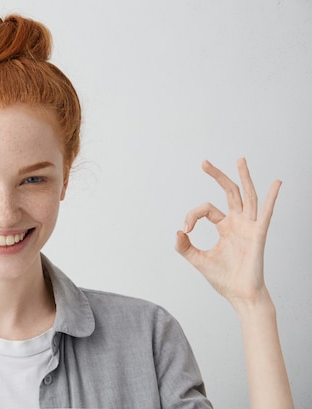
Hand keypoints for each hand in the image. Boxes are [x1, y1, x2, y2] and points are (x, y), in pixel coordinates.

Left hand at [175, 158, 280, 307]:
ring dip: (243, 178)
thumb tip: (177, 232)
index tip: (185, 229)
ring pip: (247, 196)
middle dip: (217, 176)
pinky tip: (276, 183)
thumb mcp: (198, 260)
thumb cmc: (224, 278)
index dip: (193, 215)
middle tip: (204, 163)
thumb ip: (185, 247)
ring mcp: (250, 227)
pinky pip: (266, 214)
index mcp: (225, 226)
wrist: (240, 294)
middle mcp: (238, 223)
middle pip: (230, 192)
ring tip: (239, 160)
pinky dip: (271, 198)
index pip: (207, 209)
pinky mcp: (259, 235)